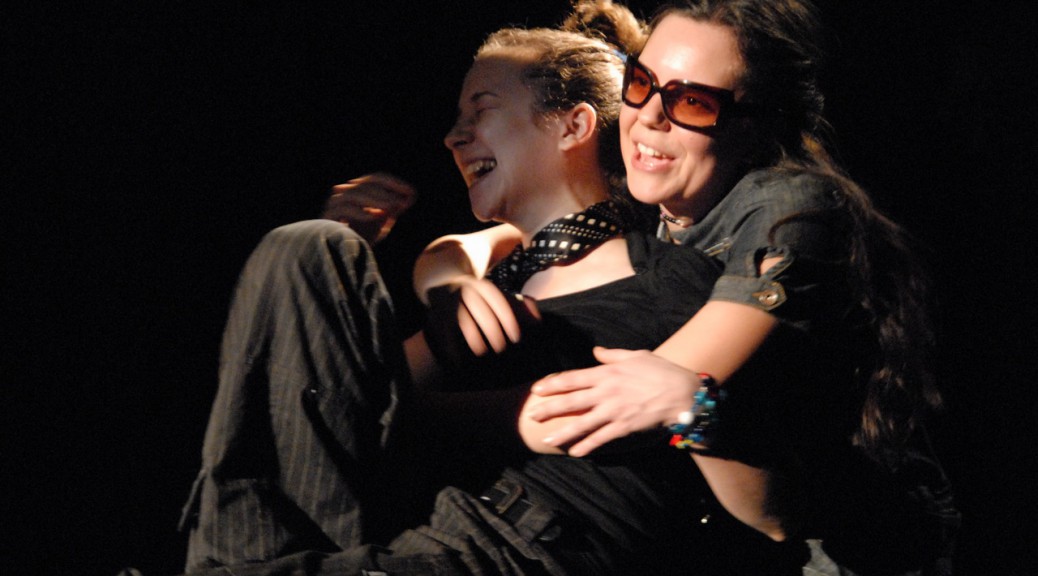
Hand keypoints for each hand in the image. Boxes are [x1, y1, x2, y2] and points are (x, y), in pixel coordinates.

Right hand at [322, 173, 415, 243]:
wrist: (339, 257)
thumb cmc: (360, 238)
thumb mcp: (380, 223)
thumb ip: (392, 209)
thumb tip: (409, 195)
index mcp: (358, 191)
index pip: (375, 179)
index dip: (393, 183)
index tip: (411, 192)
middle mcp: (344, 193)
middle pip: (365, 184)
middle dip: (386, 192)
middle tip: (400, 201)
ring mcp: (334, 204)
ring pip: (353, 194)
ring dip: (374, 199)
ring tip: (390, 207)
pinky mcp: (328, 217)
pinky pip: (343, 209)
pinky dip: (359, 211)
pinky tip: (374, 216)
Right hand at [424, 278, 538, 367]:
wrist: (443, 283)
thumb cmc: (479, 298)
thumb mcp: (498, 297)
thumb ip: (520, 308)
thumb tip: (539, 322)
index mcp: (486, 287)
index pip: (500, 301)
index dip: (509, 319)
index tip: (516, 338)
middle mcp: (468, 290)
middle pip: (483, 311)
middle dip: (493, 331)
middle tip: (501, 348)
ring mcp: (451, 300)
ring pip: (464, 320)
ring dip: (474, 338)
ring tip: (482, 352)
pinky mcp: (438, 312)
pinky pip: (446, 331)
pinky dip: (452, 346)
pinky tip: (459, 360)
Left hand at [525, 347, 701, 456]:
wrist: (683, 393)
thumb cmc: (661, 371)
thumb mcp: (636, 355)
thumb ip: (612, 355)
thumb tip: (595, 352)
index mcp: (607, 373)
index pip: (573, 378)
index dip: (552, 385)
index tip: (537, 390)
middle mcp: (607, 392)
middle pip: (571, 401)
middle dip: (550, 409)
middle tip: (532, 416)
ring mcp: (615, 410)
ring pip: (583, 423)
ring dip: (564, 432)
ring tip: (549, 440)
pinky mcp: (625, 426)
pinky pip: (602, 438)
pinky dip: (588, 446)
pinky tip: (576, 453)